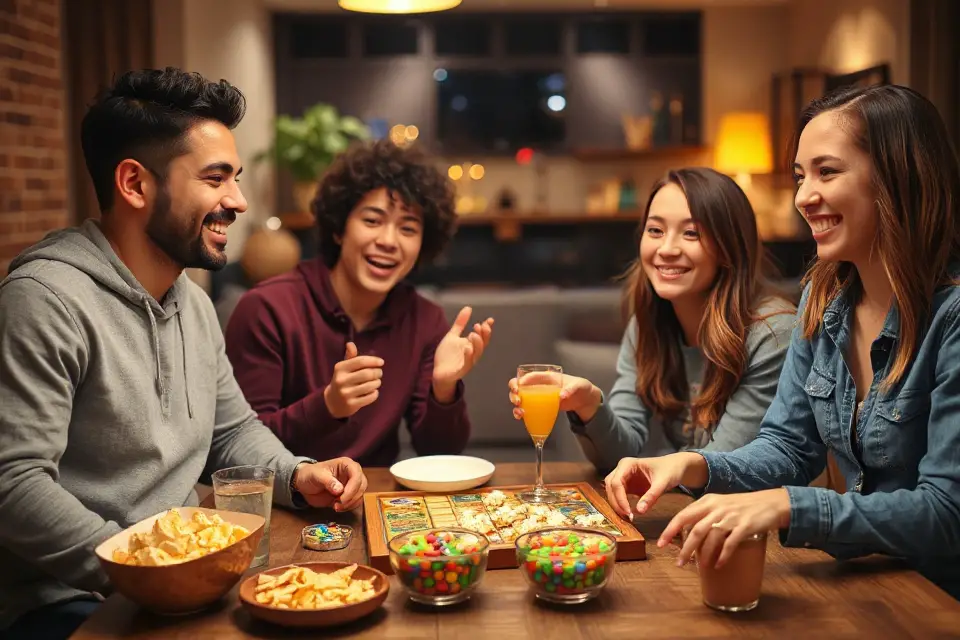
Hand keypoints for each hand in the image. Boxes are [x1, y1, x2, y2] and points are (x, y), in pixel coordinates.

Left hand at [292, 457, 367, 511]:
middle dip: (352, 497)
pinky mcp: (349, 495)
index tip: (342, 498)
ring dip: (350, 504)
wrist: (304, 484)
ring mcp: (351, 485)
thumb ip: (328, 481)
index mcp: (346, 464)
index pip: (356, 474)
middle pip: (362, 485)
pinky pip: (355, 502)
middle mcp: (352, 473)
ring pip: (360, 495)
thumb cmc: (310, 474)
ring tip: (335, 506)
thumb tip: (339, 490)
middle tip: (338, 504)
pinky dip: (349, 507)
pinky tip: (337, 507)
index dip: (353, 487)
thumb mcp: (316, 475)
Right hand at [324, 342, 383, 418]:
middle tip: (379, 373)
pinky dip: (375, 393)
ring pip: (370, 386)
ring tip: (377, 382)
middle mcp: (341, 380)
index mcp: (340, 368)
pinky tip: (373, 391)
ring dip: (377, 383)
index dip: (373, 360)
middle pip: (367, 374)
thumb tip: (350, 344)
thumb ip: (350, 356)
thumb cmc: (343, 380)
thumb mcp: (343, 368)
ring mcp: (346, 393)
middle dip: (377, 372)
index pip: (360, 361)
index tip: (381, 362)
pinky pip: (370, 397)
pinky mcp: (351, 404)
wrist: (332, 402)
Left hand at [432, 306, 493, 400]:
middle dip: (484, 335)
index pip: (483, 336)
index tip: (490, 320)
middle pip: (483, 344)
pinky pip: (467, 364)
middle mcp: (472, 353)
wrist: (438, 372)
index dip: (487, 328)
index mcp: (471, 345)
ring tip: (473, 334)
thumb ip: (460, 323)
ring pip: (477, 353)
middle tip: (480, 325)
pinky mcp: (461, 370)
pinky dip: (468, 356)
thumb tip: (468, 307)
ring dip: (477, 344)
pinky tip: (467, 348)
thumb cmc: (447, 356)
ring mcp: (468, 362)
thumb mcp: (452, 336)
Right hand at [508, 374, 601, 422]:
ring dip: (516, 404)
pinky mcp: (540, 406)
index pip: (531, 375)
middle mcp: (540, 385)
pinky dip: (521, 412)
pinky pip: (526, 408)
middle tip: (518, 400)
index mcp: (548, 377)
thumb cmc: (580, 388)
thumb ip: (571, 389)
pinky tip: (521, 417)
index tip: (518, 386)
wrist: (584, 400)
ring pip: (520, 397)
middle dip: (515, 392)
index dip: (522, 380)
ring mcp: (538, 396)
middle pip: (520, 386)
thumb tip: (562, 395)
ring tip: (520, 411)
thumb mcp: (579, 386)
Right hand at [603, 452, 706, 517]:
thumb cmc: (670, 470)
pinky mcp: (627, 486)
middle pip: (611, 487)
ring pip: (612, 492)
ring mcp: (624, 477)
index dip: (619, 498)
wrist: (676, 468)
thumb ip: (651, 496)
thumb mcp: (662, 482)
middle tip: (627, 516)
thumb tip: (639, 511)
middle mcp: (622, 469)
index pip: (616, 482)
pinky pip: (619, 496)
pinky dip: (622, 505)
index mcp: (628, 464)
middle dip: (616, 502)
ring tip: (628, 516)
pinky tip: (629, 513)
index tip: (628, 512)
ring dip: (617, 504)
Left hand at [660, 489, 790, 568]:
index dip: (671, 530)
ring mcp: (732, 517)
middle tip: (678, 562)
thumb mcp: (720, 504)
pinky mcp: (745, 526)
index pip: (683, 515)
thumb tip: (686, 534)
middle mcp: (717, 508)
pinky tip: (718, 565)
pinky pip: (730, 543)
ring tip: (700, 567)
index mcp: (708, 501)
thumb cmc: (742, 506)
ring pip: (712, 537)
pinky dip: (722, 555)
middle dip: (685, 548)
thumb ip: (704, 515)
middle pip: (696, 529)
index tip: (661, 543)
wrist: (771, 502)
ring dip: (704, 555)